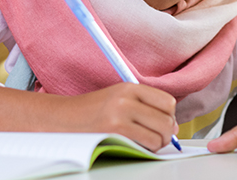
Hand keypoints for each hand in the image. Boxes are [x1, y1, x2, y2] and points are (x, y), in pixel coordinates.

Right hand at [57, 83, 178, 151]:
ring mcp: (120, 116)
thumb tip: (173, 125)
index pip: (167, 101)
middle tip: (158, 137)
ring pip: (160, 134)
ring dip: (158, 142)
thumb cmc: (91, 111)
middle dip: (167, 132)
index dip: (169, 115)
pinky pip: (147, 143)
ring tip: (147, 142)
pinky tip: (138, 146)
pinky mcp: (116, 133)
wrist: (63, 119)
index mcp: (129, 87)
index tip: (163, 122)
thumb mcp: (118, 98)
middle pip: (167, 119)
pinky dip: (148, 148)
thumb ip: (144, 106)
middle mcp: (126, 99)